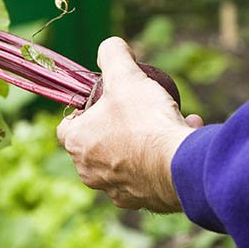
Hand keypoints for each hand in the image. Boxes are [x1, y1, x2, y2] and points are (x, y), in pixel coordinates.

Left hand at [57, 37, 203, 211]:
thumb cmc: (145, 121)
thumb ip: (113, 55)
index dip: (84, 109)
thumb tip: (111, 46)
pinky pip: (148, 174)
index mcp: (77, 143)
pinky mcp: (141, 201)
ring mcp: (115, 190)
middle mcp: (89, 172)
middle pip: (97, 142)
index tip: (106, 99)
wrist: (178, 166)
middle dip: (118, 125)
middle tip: (139, 109)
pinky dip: (161, 158)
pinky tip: (182, 138)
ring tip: (169, 121)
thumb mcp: (126, 76)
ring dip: (143, 142)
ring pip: (125, 159)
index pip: (67, 124)